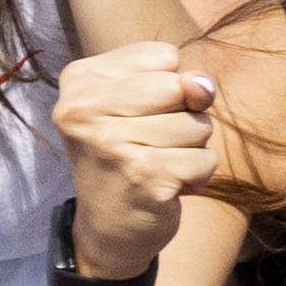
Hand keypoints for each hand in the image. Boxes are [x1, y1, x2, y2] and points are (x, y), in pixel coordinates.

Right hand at [47, 38, 223, 282]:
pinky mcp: (142, 175)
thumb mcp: (149, 105)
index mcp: (80, 79)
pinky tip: (164, 186)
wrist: (109, 227)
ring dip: (190, 149)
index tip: (135, 117)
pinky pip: (205, 160)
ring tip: (156, 165)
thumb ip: (180, 82)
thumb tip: (203, 87)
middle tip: (149, 145)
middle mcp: (84, 109)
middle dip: (184, 117)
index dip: (168, 89)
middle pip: (181, 87)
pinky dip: (196, 177)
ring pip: (198, 124)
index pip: (165, 57)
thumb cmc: (132, 153)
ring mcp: (110, 143)